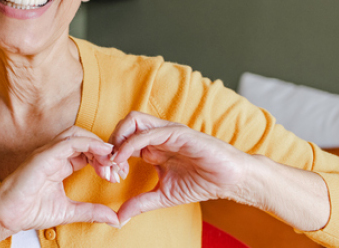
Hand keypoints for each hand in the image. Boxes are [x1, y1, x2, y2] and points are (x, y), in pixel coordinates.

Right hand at [0, 126, 121, 235]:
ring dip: (98, 144)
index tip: (117, 176)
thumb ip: (92, 212)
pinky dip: (88, 143)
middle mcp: (54, 155)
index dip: (104, 160)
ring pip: (77, 135)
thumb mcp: (69, 212)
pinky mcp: (43, 155)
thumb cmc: (30, 211)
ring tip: (111, 160)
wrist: (7, 216)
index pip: (87, 152)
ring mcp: (48, 153)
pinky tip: (102, 151)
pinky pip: (69, 142)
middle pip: (85, 140)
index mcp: (60, 164)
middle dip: (104, 151)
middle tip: (118, 169)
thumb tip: (116, 219)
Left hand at [108, 111, 251, 225]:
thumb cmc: (201, 183)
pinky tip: (124, 159)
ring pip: (132, 121)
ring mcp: (167, 131)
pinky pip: (148, 132)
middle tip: (107, 169)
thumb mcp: (163, 196)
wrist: (231, 180)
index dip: (110, 156)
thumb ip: (140, 203)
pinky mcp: (178, 133)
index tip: (108, 177)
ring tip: (114, 162)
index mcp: (152, 147)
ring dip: (117, 139)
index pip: (121, 140)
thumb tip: (118, 218)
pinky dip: (130, 143)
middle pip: (122, 126)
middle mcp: (157, 135)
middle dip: (108, 145)